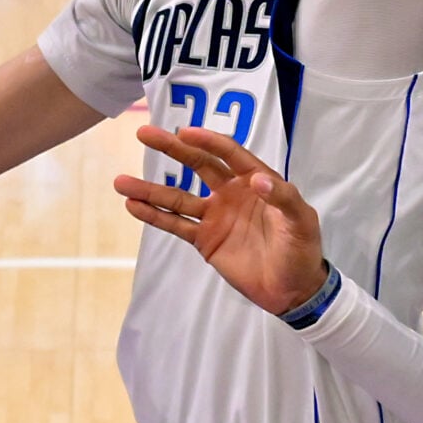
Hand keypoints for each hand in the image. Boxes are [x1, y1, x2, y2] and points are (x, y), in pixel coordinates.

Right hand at [117, 125, 327, 314]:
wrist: (293, 290)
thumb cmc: (302, 249)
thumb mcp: (301, 220)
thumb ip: (282, 197)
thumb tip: (256, 178)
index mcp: (256, 180)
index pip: (228, 154)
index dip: (208, 141)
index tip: (185, 132)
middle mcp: (231, 193)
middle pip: (197, 165)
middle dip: (171, 149)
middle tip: (143, 133)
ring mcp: (215, 216)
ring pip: (177, 197)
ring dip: (150, 189)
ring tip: (120, 182)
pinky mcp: (205, 240)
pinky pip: (176, 224)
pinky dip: (154, 216)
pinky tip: (132, 206)